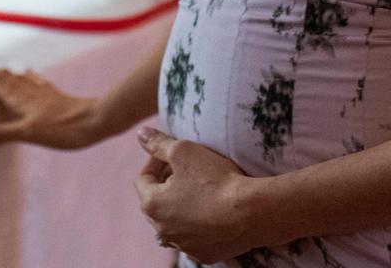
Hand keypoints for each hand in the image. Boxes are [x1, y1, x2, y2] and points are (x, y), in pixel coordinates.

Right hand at [0, 67, 99, 148]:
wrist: (97, 120)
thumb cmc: (64, 128)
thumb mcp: (29, 134)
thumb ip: (1, 133)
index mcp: (21, 97)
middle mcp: (30, 90)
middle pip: (3, 77)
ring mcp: (43, 92)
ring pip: (17, 78)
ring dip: (2, 75)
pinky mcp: (54, 96)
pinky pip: (35, 82)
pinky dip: (24, 77)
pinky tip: (27, 74)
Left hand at [134, 126, 255, 262]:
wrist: (249, 213)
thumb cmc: (214, 179)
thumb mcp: (184, 150)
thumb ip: (159, 143)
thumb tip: (141, 135)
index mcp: (153, 205)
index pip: (142, 179)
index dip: (155, 161)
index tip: (171, 152)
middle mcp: (162, 231)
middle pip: (156, 202)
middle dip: (166, 183)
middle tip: (185, 168)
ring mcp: (183, 245)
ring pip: (174, 221)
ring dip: (181, 204)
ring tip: (200, 188)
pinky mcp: (203, 254)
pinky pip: (194, 236)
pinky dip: (198, 223)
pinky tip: (213, 209)